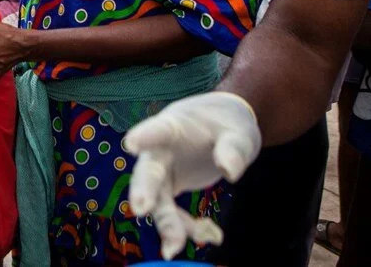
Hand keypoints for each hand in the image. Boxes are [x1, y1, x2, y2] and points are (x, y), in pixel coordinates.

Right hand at [126, 91, 260, 258]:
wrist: (221, 128)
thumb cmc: (227, 124)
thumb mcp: (239, 132)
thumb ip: (233, 148)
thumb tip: (229, 172)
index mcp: (175, 126)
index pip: (159, 130)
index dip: (145, 136)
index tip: (131, 143)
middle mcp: (160, 149)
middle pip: (148, 171)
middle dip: (144, 191)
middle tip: (140, 210)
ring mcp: (162, 170)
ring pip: (157, 199)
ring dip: (167, 223)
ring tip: (177, 248)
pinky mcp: (168, 187)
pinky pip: (169, 211)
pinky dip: (184, 228)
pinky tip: (210, 235)